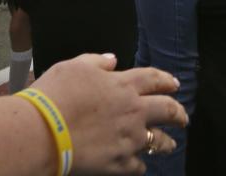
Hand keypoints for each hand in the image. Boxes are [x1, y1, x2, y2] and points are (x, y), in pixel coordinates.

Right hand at [31, 54, 186, 174]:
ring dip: (166, 143)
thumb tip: (111, 60)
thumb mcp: (73, 67)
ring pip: (158, 142)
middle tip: (183, 118)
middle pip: (168, 110)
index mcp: (123, 85)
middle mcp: (133, 111)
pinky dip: (138, 164)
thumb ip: (96, 61)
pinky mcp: (120, 163)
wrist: (43, 132)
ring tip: (169, 145)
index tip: (175, 85)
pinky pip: (138, 166)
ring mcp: (129, 139)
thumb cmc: (55, 95)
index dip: (166, 80)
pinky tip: (137, 164)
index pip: (154, 79)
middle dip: (179, 114)